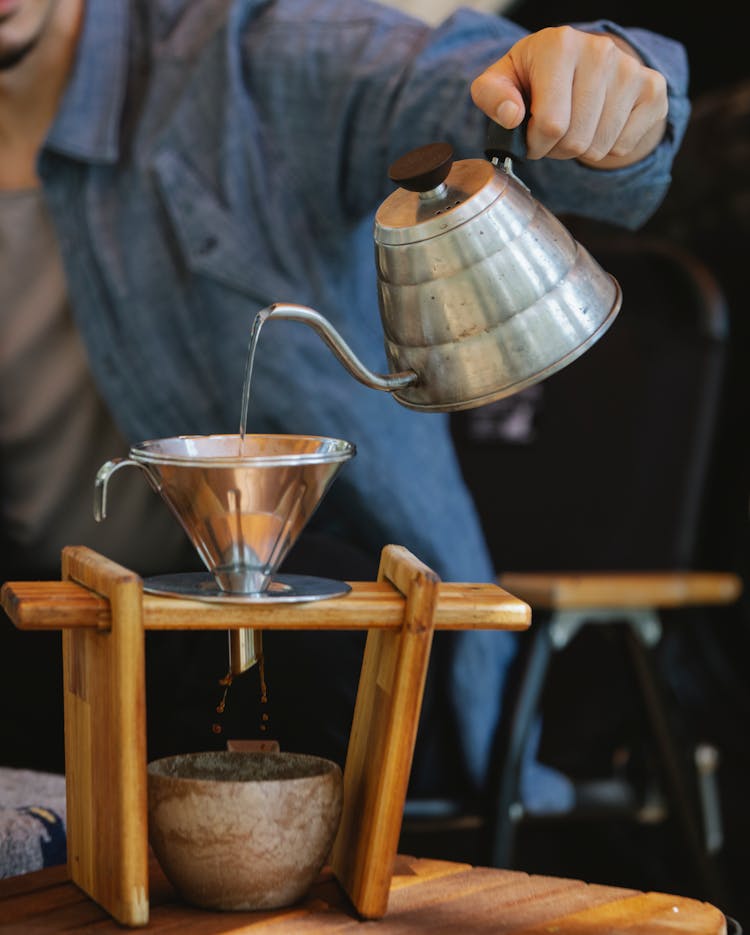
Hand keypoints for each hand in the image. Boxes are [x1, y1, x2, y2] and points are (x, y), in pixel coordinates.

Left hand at [471, 26, 667, 168]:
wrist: (578, 63)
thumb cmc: (533, 77)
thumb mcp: (500, 82)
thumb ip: (492, 96)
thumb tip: (512, 116)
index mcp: (559, 46)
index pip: (551, 124)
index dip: (536, 145)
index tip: (530, 137)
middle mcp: (600, 51)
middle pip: (576, 140)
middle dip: (557, 149)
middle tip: (552, 134)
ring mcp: (630, 69)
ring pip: (599, 146)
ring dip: (580, 150)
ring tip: (573, 128)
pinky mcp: (653, 89)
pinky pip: (623, 146)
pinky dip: (606, 148)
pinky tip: (598, 125)